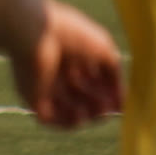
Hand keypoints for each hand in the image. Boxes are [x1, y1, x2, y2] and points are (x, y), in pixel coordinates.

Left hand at [7, 0, 124, 129]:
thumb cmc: (71, 35)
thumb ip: (115, 74)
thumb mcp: (103, 49)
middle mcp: (59, 71)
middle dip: (99, 104)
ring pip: (70, 110)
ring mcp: (45, 87)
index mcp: (73, 55)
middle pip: (84, 97)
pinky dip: (68, 120)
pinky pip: (52, 118)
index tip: (120, 102)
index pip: (94, 80)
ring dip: (87, 114)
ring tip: (97, 110)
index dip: (108, 92)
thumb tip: (122, 101)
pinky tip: (80, 114)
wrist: (35, 34)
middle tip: (108, 107)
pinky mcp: (33, 98)